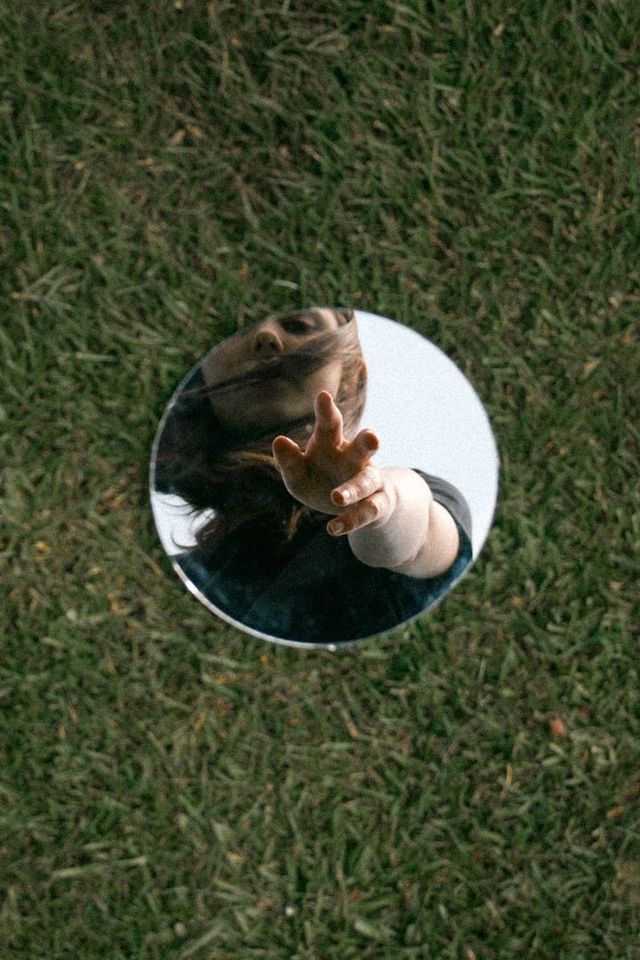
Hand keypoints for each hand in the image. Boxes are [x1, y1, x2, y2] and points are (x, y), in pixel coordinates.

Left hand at [272, 391, 395, 535]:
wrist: (352, 508)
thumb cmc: (320, 482)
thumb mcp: (298, 475)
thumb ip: (289, 461)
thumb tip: (279, 441)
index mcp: (333, 444)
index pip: (330, 424)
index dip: (327, 410)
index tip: (324, 395)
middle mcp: (354, 458)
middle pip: (363, 446)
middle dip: (369, 441)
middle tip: (373, 438)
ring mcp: (369, 480)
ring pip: (367, 481)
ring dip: (353, 489)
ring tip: (336, 497)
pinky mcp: (377, 504)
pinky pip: (367, 511)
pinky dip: (350, 519)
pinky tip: (332, 528)